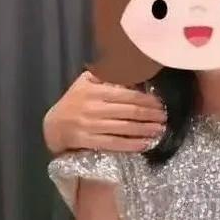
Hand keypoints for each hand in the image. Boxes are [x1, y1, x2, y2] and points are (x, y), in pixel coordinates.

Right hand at [43, 71, 165, 153]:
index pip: (127, 95)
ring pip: (123, 128)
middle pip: (128, 112)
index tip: (161, 103)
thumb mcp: (87, 81)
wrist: (53, 125)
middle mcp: (93, 107)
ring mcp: (90, 125)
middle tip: (165, 117)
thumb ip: (107, 77)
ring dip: (145, 129)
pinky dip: (131, 145)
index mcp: (96, 91)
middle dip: (150, 115)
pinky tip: (145, 144)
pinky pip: (113, 144)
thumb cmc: (76, 100)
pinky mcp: (87, 141)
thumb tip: (133, 74)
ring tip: (160, 130)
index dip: (147, 100)